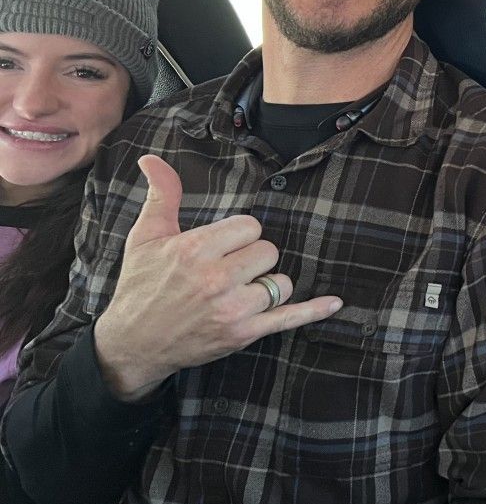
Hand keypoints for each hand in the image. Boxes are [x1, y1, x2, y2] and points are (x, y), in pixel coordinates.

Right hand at [94, 155, 342, 401]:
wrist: (132, 345)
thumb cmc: (140, 286)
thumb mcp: (146, 238)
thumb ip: (162, 195)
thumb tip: (153, 159)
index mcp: (196, 250)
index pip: (250, 226)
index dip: (240, 234)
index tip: (223, 246)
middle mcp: (217, 280)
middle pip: (269, 251)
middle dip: (254, 257)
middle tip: (229, 268)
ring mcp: (233, 310)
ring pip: (280, 282)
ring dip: (267, 283)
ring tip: (240, 290)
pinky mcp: (243, 335)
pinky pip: (288, 318)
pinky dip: (313, 311)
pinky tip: (334, 303)